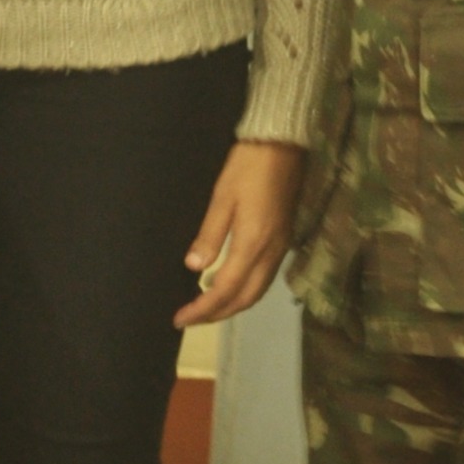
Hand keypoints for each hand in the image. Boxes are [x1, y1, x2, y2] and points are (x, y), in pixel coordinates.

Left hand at [176, 141, 303, 328]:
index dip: (202, 309)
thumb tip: (194, 268)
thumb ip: (210, 235)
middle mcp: (271, 253)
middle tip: (190, 319)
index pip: (224, 290)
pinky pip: (264, 279)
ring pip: (257, 292)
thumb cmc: (248, 166)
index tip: (179, 318)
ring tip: (207, 309)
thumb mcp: (222, 197)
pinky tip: (230, 287)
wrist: (284, 144)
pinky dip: (245, 292)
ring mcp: (281, 248)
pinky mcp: (284, 241)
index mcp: (253, 244)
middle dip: (217, 314)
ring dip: (232, 306)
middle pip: (244, 298)